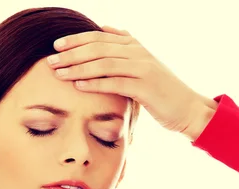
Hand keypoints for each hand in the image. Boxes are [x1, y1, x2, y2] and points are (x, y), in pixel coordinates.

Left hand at [46, 26, 216, 137]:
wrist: (188, 108)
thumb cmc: (162, 91)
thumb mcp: (144, 65)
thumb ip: (125, 47)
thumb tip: (105, 28)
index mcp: (135, 46)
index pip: (100, 36)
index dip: (77, 39)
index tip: (56, 45)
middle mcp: (138, 53)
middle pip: (98, 47)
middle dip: (72, 53)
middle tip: (50, 60)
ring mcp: (143, 69)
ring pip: (104, 63)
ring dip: (78, 68)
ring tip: (58, 74)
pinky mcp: (145, 87)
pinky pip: (115, 82)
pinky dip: (95, 83)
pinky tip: (78, 86)